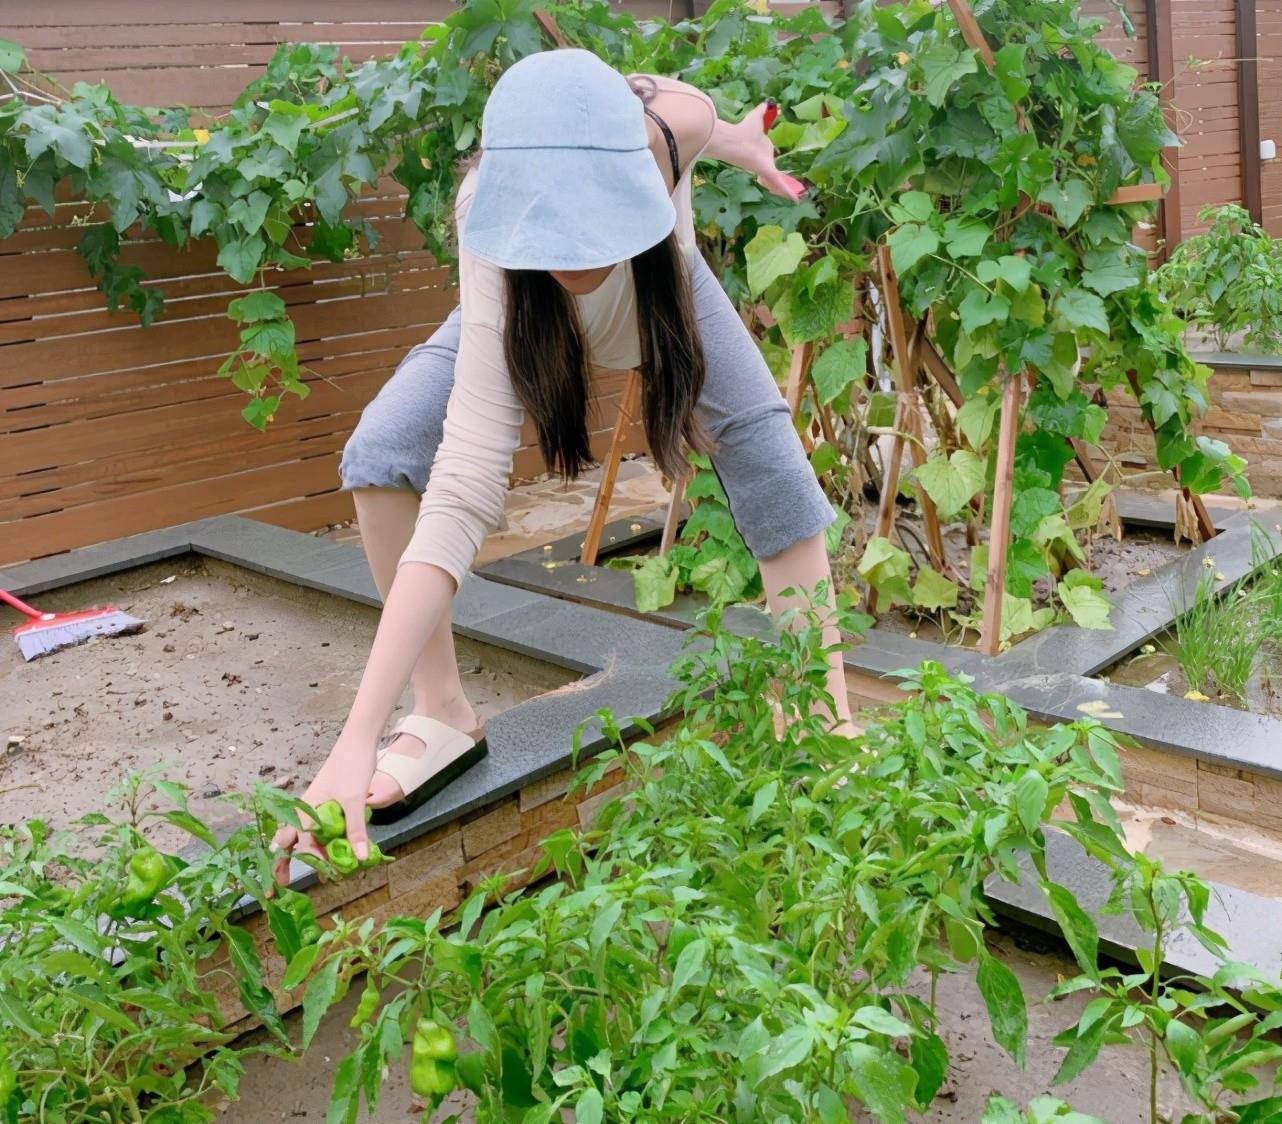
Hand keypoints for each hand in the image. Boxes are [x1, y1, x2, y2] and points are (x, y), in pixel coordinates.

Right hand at [271, 736, 375, 884]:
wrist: (359, 740)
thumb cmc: (352, 766)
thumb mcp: (354, 801)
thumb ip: (355, 830)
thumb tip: (360, 858)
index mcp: (306, 809)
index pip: (297, 843)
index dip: (295, 863)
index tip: (292, 884)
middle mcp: (307, 808)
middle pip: (291, 839)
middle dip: (285, 861)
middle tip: (282, 884)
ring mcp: (317, 804)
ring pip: (306, 833)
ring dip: (309, 852)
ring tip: (318, 870)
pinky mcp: (330, 800)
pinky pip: (321, 825)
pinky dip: (325, 839)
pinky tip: (334, 847)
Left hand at [735, 100, 808, 201]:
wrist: (734, 140)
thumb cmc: (743, 129)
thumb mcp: (757, 116)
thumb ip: (763, 110)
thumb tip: (771, 104)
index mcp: (762, 150)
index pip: (769, 159)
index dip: (773, 163)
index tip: (776, 167)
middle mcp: (764, 161)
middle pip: (774, 175)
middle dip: (780, 183)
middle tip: (790, 188)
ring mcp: (766, 169)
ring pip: (777, 183)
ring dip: (784, 190)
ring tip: (794, 197)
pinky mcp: (768, 172)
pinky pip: (780, 183)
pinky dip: (787, 191)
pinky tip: (795, 199)